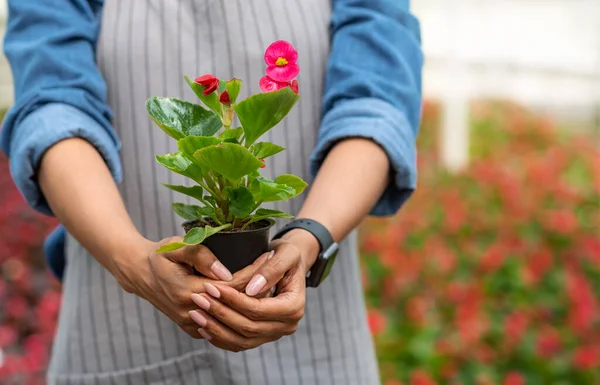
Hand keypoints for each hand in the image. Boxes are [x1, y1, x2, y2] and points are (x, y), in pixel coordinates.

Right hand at [112, 236, 268, 338]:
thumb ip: (201, 256)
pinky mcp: (194, 329)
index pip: (233, 285)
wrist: (140, 274)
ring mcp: (192, 323)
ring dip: (252, 302)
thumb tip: (225, 272)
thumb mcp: (178, 246)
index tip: (269, 255)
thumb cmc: (161, 254)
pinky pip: (223, 325)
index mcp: (187, 290)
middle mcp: (190, 312)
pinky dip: (239, 312)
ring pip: (232, 318)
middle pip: (236, 304)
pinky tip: (254, 296)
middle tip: (275, 268)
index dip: (254, 270)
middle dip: (259, 287)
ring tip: (270, 281)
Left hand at [189, 230, 318, 350]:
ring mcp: (274, 334)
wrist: (288, 264)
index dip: (233, 300)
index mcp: (293, 307)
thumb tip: (252, 289)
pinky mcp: (263, 337)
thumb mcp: (285, 253)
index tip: (211, 287)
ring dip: (216, 329)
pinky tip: (202, 326)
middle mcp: (287, 326)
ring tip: (195, 313)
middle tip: (197, 298)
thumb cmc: (287, 254)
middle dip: (220, 313)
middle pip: (248, 327)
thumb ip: (272, 269)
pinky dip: (220, 338)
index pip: (258, 309)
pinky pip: (239, 344)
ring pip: (241, 340)